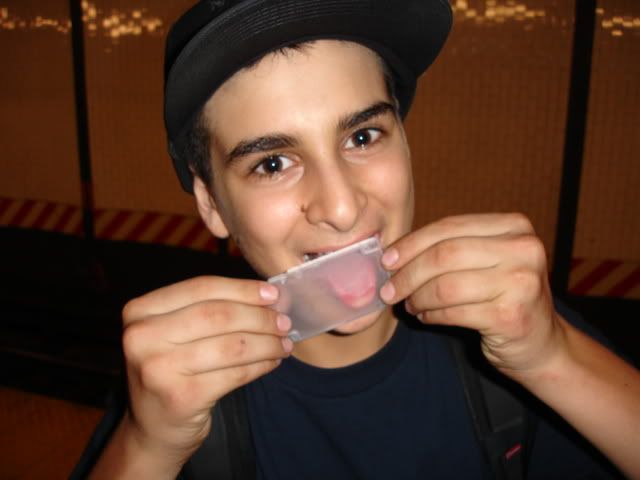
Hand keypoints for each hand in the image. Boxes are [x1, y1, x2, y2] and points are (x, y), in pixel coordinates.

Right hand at [120, 276, 292, 461]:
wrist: (153, 429)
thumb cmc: (172, 370)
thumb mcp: (174, 333)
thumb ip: (210, 308)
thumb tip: (269, 296)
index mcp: (139, 311)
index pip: (201, 288)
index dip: (243, 289)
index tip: (273, 294)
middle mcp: (141, 337)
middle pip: (218, 315)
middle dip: (260, 317)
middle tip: (285, 322)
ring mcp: (158, 368)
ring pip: (232, 345)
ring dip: (267, 342)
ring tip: (284, 343)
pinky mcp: (181, 397)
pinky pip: (236, 373)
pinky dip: (261, 365)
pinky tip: (273, 361)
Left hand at [379, 213, 565, 375]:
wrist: (542, 345)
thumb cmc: (505, 297)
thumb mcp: (487, 261)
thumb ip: (453, 248)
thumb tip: (394, 252)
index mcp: (515, 226)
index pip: (449, 227)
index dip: (411, 243)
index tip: (387, 260)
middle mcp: (524, 249)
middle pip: (444, 255)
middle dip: (408, 273)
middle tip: (389, 289)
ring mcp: (521, 283)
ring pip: (445, 286)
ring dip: (417, 297)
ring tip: (409, 304)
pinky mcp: (512, 316)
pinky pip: (452, 313)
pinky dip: (431, 315)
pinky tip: (425, 317)